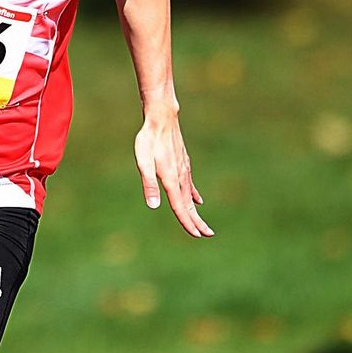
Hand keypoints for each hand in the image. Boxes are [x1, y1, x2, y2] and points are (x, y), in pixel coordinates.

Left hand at [134, 115, 213, 237]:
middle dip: (197, 221)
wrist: (162, 117)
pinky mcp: (183, 163)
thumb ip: (149, 185)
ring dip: (196, 211)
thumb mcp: (143, 162)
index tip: (195, 235)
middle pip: (188, 204)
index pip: (179, 206)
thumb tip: (154, 206)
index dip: (186, 221)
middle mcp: (180, 176)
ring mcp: (184, 169)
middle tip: (207, 235)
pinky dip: (194, 195)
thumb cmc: (149, 140)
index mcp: (171, 179)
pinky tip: (198, 201)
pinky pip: (190, 184)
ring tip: (202, 224)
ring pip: (190, 195)